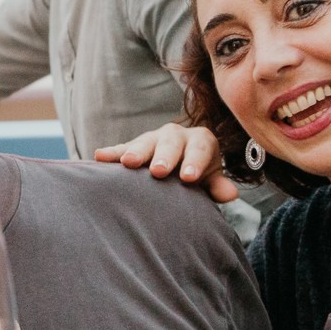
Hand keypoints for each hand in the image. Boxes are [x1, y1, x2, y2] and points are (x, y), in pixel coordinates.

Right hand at [92, 123, 238, 203]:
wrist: (179, 168)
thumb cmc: (196, 176)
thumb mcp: (209, 179)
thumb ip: (217, 185)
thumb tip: (230, 194)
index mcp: (200, 141)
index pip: (200, 148)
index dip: (195, 162)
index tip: (188, 178)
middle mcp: (176, 135)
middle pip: (171, 142)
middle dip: (165, 156)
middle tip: (159, 171)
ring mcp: (152, 139)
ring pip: (145, 143)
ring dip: (136, 152)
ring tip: (127, 163)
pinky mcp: (132, 147)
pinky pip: (121, 148)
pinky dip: (112, 153)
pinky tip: (99, 157)